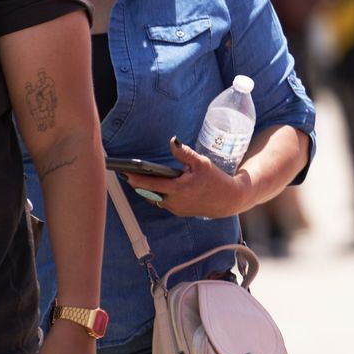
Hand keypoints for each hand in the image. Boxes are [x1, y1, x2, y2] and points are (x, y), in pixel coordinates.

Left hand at [122, 137, 250, 218]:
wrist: (228, 200)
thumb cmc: (216, 180)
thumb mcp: (202, 163)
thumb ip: (184, 153)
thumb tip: (172, 141)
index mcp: (178, 189)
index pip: (150, 184)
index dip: (135, 178)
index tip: (124, 172)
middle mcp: (174, 201)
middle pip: (148, 192)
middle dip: (138, 184)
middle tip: (127, 174)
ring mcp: (175, 208)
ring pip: (155, 198)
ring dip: (148, 189)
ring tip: (139, 179)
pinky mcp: (179, 212)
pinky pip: (163, 202)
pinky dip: (158, 194)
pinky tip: (156, 186)